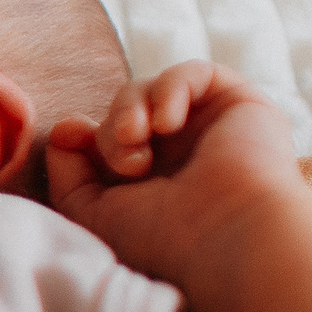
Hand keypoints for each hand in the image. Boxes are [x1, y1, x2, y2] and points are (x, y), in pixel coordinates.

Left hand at [47, 61, 307, 288]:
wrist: (231, 238)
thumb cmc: (164, 236)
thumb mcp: (92, 212)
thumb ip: (68, 174)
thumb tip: (67, 129)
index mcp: (152, 181)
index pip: (104, 137)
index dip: (81, 134)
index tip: (73, 138)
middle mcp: (184, 154)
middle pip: (123, 110)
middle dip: (109, 128)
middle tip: (125, 162)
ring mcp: (213, 129)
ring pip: (152, 89)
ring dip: (131, 107)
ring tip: (135, 139)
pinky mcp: (243, 105)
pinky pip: (196, 72)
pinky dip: (171, 88)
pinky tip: (167, 122)